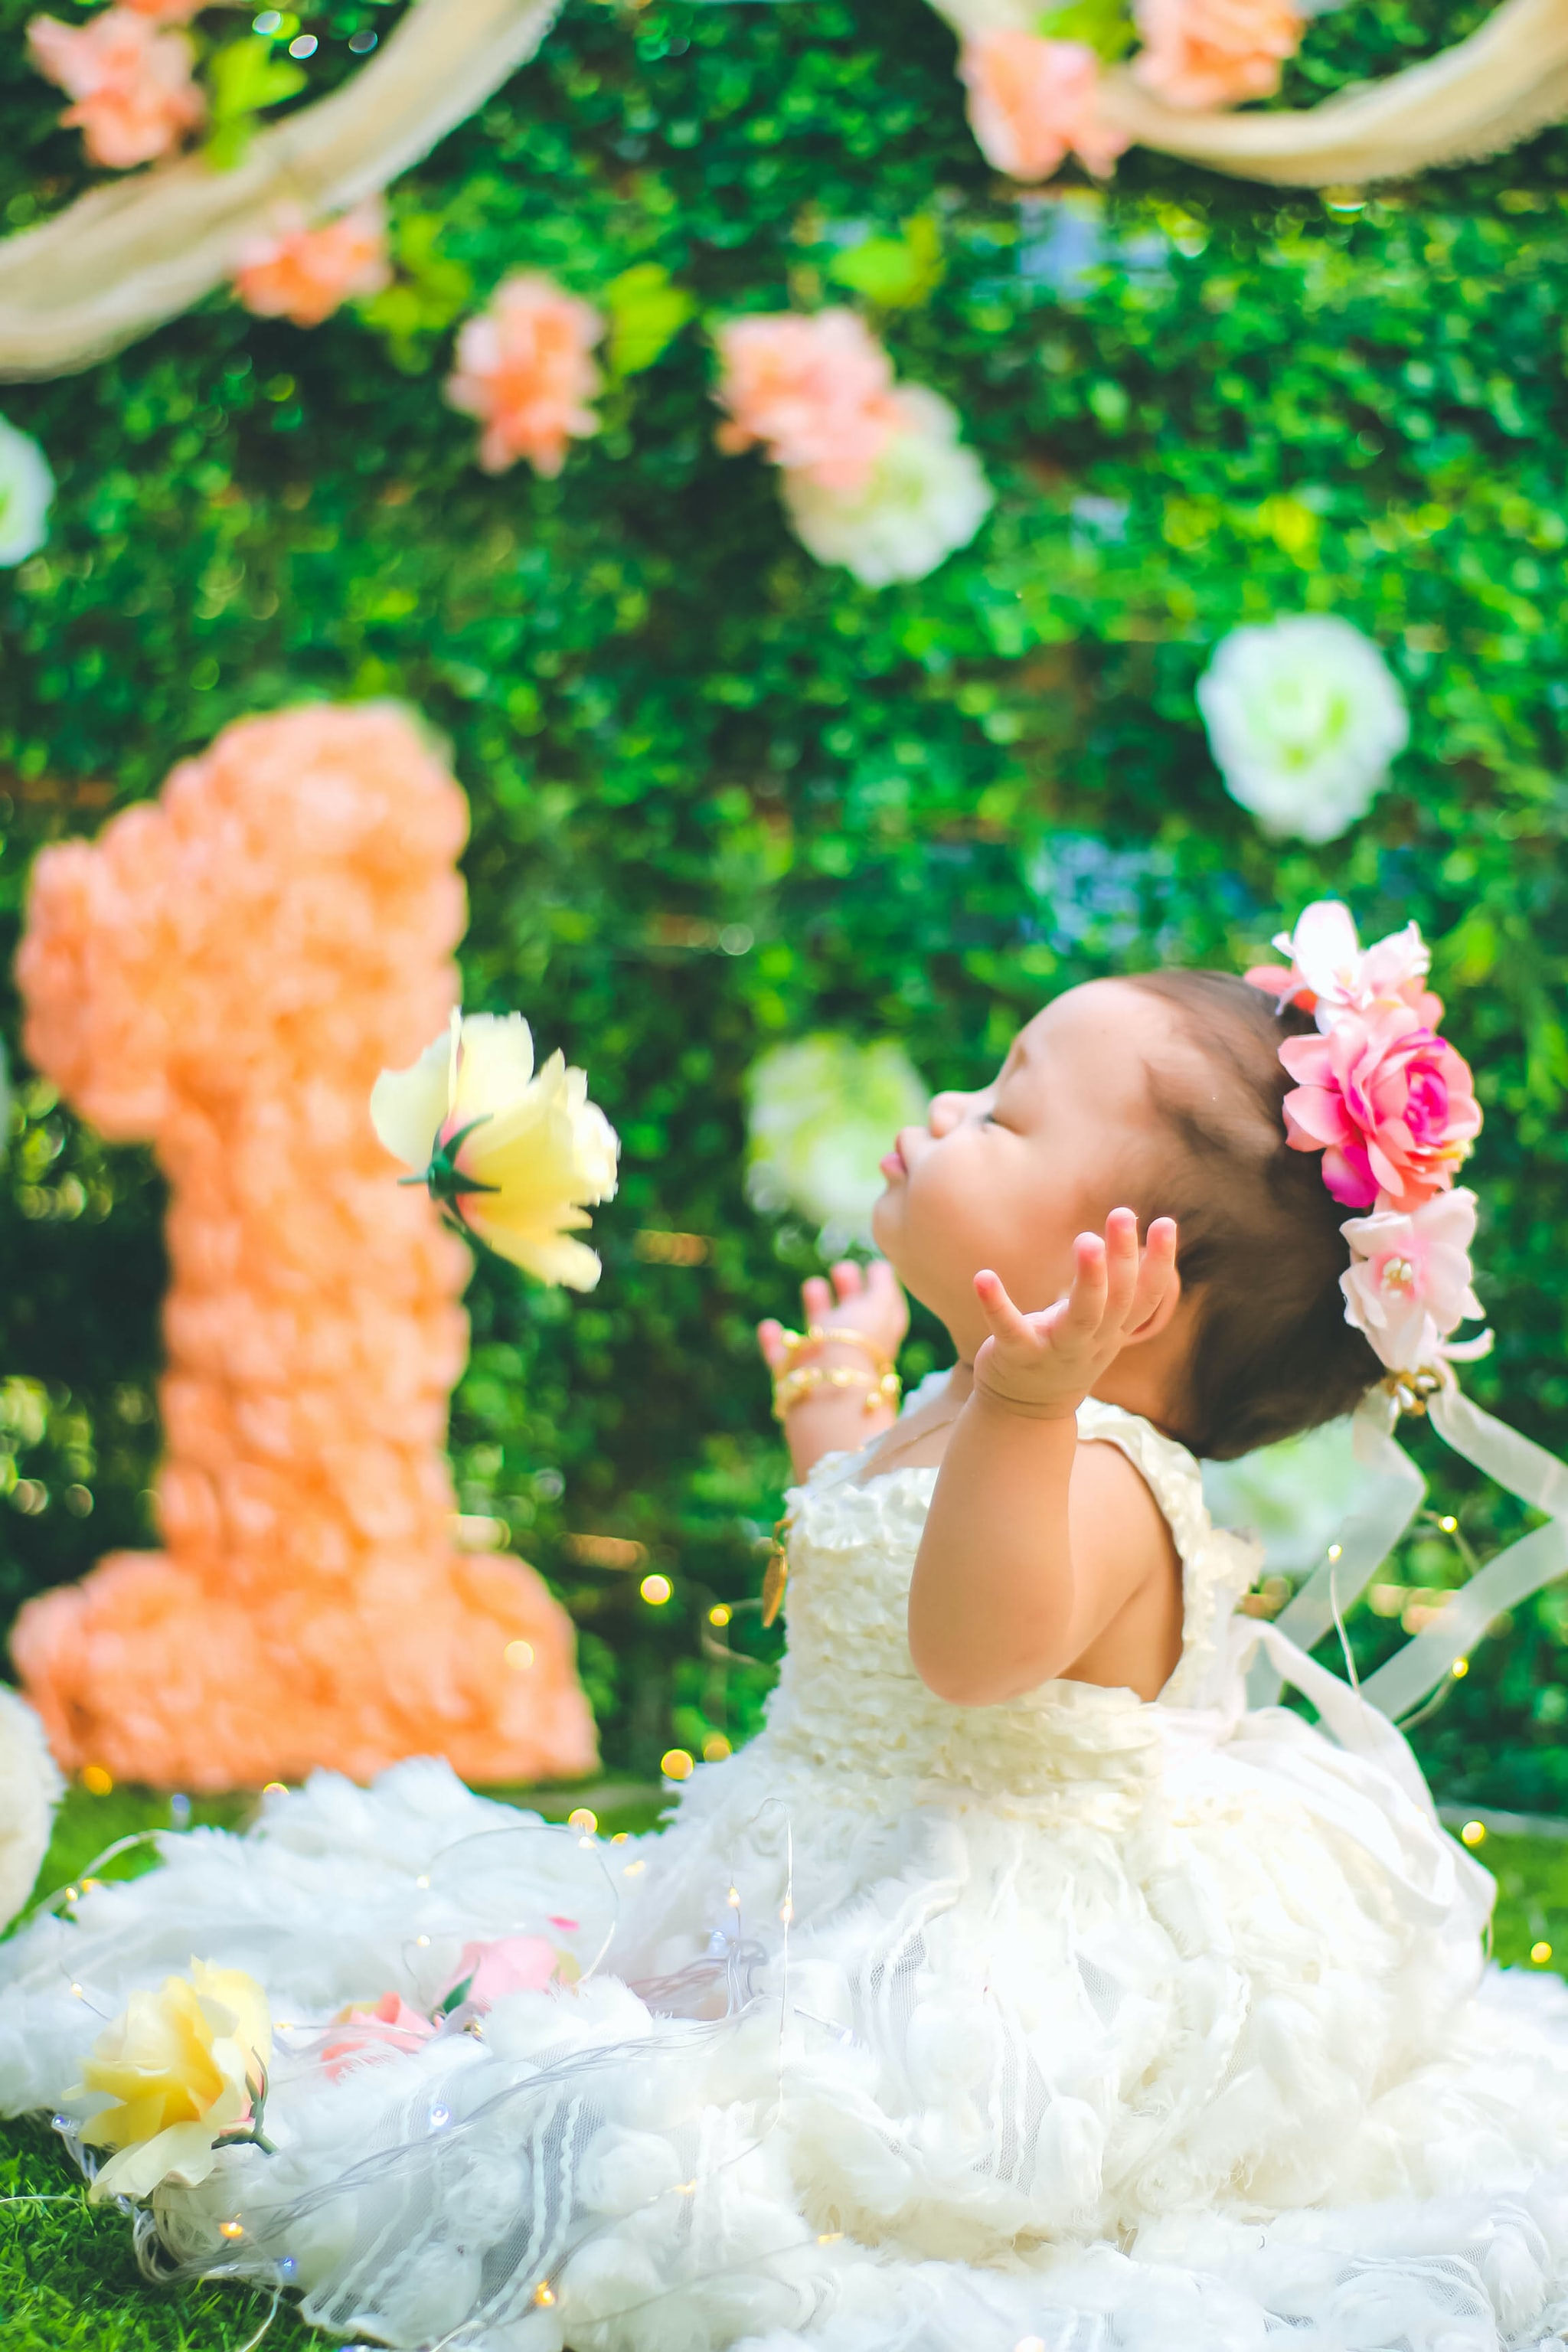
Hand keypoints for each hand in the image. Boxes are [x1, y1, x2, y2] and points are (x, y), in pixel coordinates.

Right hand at [757, 1257, 908, 1378]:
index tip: (873, 1265)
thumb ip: (882, 1286)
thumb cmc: (858, 1346)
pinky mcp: (797, 1383)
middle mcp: (855, 1353)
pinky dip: (775, 1342)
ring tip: (813, 1285)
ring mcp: (827, 1368)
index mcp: (881, 1336)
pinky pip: (783, 1360)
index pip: (886, 1310)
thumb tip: (881, 1268)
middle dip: (849, 1292)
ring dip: (817, 1309)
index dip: (880, 1288)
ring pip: (822, 1338)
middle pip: (854, 1322)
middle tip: (842, 1268)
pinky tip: (768, 1326)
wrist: (831, 1398)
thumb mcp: (879, 1306)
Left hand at [971, 1208, 1178, 1421]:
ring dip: (1088, 1279)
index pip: (1145, 1297)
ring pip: (1081, 1318)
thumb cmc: (1065, 1350)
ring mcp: (1055, 1351)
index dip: (1158, 1263)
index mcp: (1113, 1330)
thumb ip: (1114, 1289)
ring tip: (1087, 1239)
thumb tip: (1127, 1230)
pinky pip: (1010, 1330)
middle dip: (1123, 1257)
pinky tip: (983, 1276)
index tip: (1165, 1223)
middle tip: (1122, 1213)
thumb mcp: (1098, 1324)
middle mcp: (1091, 1342)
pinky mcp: (1017, 1356)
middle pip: (1117, 1301)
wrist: (1025, 1410)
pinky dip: (996, 1305)